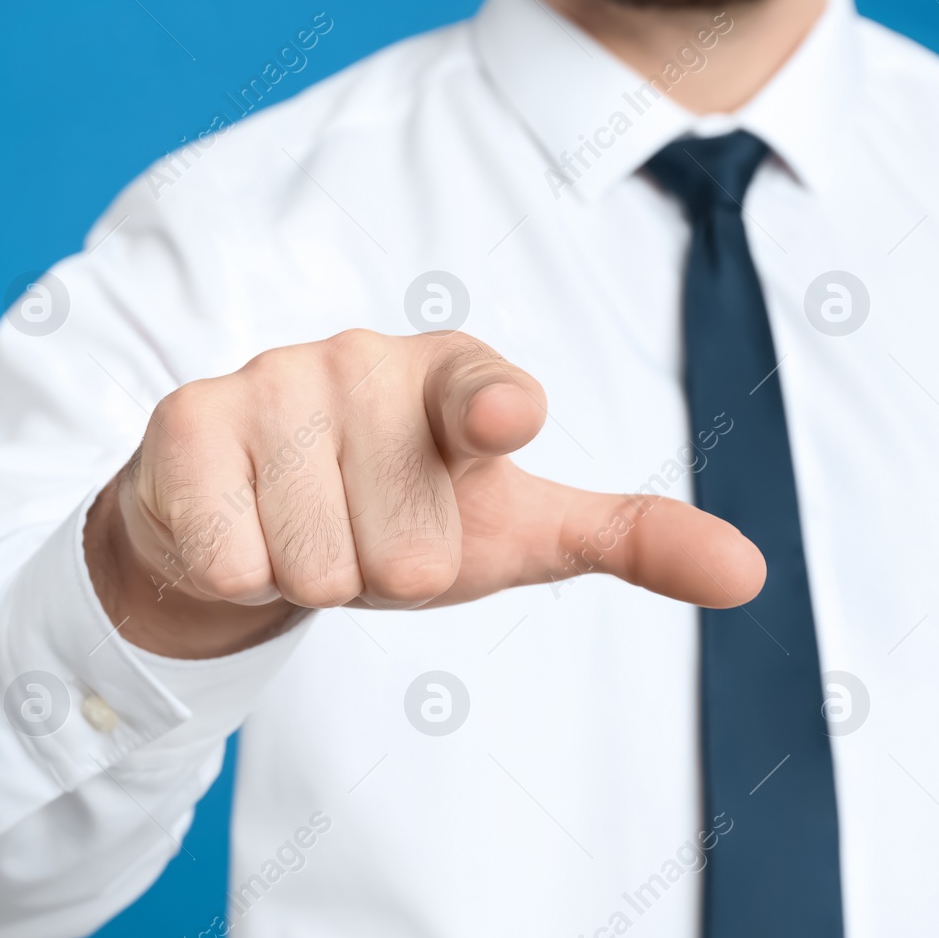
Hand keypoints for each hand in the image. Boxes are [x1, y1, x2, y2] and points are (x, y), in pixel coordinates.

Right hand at [84, 329, 764, 657]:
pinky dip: (238, 574)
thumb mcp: (511, 532)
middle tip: (354, 533)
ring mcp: (268, 382)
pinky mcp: (186, 421)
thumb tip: (751, 573)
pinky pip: (234, 558)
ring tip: (296, 529)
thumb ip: (624, 538)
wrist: (248, 520)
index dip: (490, 410)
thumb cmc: (391, 518)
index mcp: (449, 377)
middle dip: (379, 573)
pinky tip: (236, 528)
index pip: (477, 393)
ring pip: (316, 563)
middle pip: (401, 551)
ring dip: (310, 575)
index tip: (504, 420)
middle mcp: (359, 362)